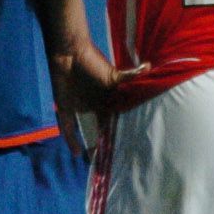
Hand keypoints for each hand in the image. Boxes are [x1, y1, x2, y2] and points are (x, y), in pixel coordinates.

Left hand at [48, 40, 144, 155]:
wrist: (70, 54)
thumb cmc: (93, 62)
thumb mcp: (113, 74)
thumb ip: (130, 76)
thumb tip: (149, 67)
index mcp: (105, 100)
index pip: (112, 121)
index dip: (115, 133)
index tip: (123, 147)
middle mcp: (92, 107)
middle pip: (97, 129)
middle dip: (101, 143)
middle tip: (107, 159)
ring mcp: (78, 109)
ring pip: (83, 130)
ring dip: (87, 144)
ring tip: (92, 160)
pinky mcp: (64, 109)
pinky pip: (67, 128)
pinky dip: (71, 140)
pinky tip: (76, 153)